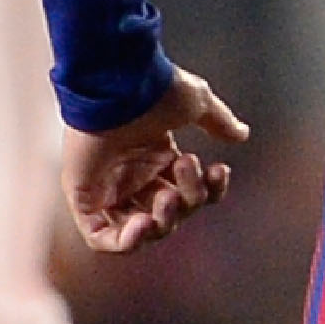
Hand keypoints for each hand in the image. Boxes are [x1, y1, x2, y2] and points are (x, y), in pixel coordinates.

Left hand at [62, 67, 252, 253]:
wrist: (118, 82)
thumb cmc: (152, 89)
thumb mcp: (195, 104)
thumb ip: (217, 122)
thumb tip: (242, 135)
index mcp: (155, 158)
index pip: (187, 192)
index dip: (209, 191)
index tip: (219, 170)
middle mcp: (131, 176)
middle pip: (169, 214)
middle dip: (187, 200)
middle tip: (185, 166)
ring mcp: (106, 188)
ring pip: (138, 231)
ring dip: (163, 223)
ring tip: (168, 198)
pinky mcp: (82, 197)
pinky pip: (100, 238)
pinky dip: (125, 241)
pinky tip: (145, 224)